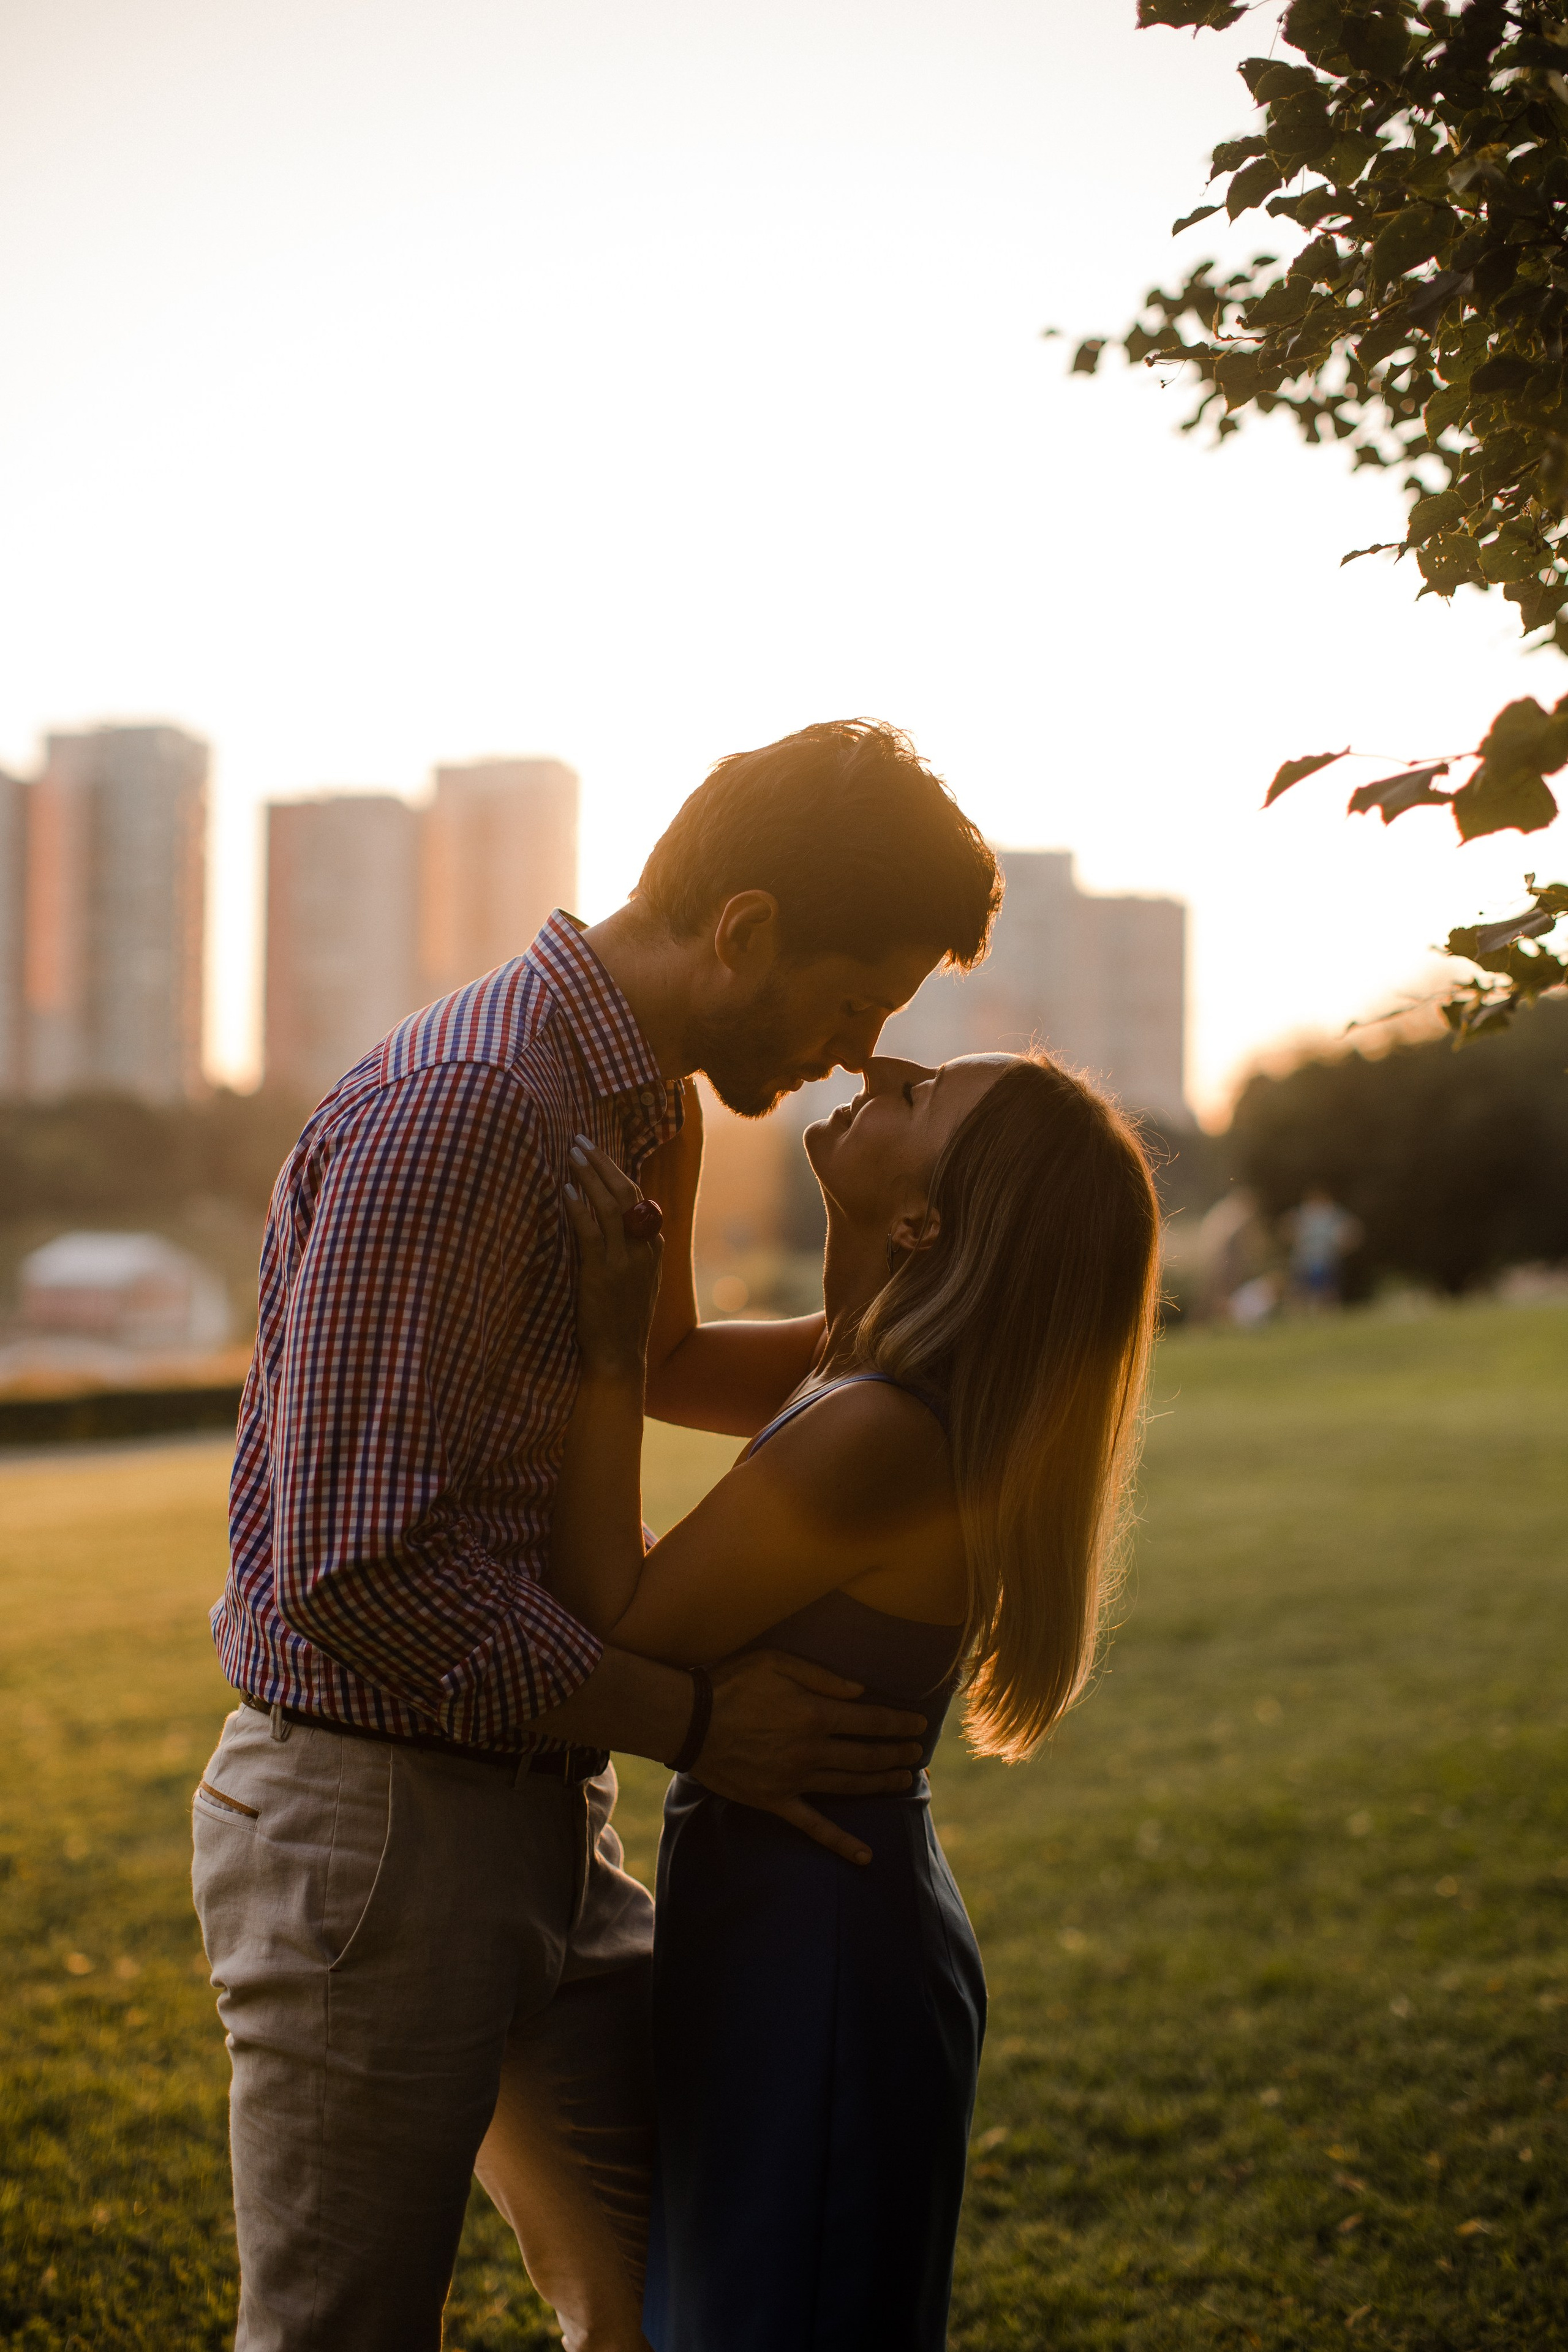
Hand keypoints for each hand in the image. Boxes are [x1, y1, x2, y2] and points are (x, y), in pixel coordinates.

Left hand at [563, 1138, 663, 1381]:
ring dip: (589, 1175)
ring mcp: (626, 1261)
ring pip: (611, 1206)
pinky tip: (567, 1191)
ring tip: (571, 1154)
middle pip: (625, 1193)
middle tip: (580, 1140)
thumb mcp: (634, 1279)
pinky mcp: (603, 1274)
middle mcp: (644, 1249)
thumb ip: (627, 1249)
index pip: (636, 1198)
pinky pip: (592, 1232)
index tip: (595, 1152)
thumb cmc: (620, 1319)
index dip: (615, 1171)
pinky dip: (580, 1208)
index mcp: (653, 1247)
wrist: (619, 1357)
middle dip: (602, 1163)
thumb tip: (607, 1220)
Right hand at [693, 1650, 927, 1867]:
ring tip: (905, 1781)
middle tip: (918, 1754)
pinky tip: (865, 1857)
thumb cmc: (731, 1684)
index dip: (898, 1724)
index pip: (870, 1722)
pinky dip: (841, 1843)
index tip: (918, 1725)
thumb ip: (821, 1676)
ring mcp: (795, 1780)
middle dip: (897, 1754)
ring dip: (881, 1784)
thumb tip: (860, 1691)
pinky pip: (814, 1826)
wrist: (689, 1722)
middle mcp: (812, 1750)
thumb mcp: (776, 1662)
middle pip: (867, 1755)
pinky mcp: (777, 1801)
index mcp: (815, 1714)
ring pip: (850, 1785)